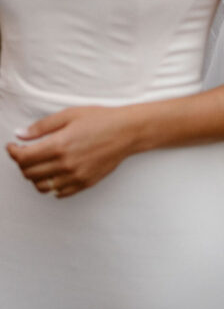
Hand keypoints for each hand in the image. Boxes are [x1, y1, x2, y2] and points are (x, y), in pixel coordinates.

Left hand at [6, 105, 132, 197]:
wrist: (127, 132)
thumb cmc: (100, 119)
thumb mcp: (69, 115)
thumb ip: (42, 127)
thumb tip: (20, 135)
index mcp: (59, 145)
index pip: (23, 158)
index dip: (13, 152)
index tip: (12, 146)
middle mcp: (65, 164)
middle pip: (29, 173)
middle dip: (22, 164)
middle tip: (26, 153)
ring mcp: (75, 177)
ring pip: (41, 186)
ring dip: (35, 176)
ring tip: (40, 164)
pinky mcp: (84, 184)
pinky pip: (58, 193)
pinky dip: (51, 185)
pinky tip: (56, 172)